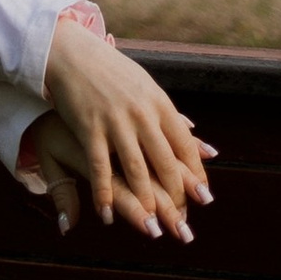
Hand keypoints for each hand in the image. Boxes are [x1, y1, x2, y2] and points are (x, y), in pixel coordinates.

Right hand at [22, 19, 216, 243]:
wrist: (71, 53)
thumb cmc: (113, 73)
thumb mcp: (149, 90)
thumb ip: (175, 122)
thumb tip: (209, 150)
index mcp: (159, 103)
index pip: (185, 146)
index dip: (195, 175)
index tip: (202, 198)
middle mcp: (142, 114)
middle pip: (165, 163)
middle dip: (176, 196)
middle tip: (182, 221)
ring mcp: (116, 121)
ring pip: (136, 170)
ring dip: (145, 201)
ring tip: (152, 226)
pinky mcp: (89, 128)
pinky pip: (99, 168)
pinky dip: (104, 194)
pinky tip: (107, 215)